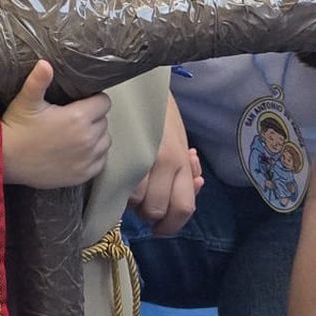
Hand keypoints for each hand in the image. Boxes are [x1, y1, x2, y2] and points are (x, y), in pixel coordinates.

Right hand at [1, 61, 110, 189]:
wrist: (4, 159)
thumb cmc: (15, 128)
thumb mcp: (26, 101)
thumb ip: (39, 80)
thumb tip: (45, 63)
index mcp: (78, 117)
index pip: (104, 103)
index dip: (93, 100)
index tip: (81, 102)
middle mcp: (87, 139)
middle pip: (104, 122)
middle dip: (92, 118)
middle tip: (73, 118)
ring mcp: (86, 159)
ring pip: (104, 141)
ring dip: (95, 137)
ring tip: (76, 134)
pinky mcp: (82, 175)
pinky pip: (100, 162)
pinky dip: (93, 156)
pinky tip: (77, 152)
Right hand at [128, 94, 200, 235]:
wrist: (137, 87)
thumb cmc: (161, 115)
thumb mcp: (181, 141)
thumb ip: (188, 169)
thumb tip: (197, 186)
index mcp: (182, 160)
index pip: (183, 207)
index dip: (172, 226)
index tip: (161, 228)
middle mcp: (164, 162)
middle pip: (156, 209)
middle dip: (150, 215)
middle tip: (146, 206)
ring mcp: (139, 158)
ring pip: (134, 201)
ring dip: (133, 202)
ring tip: (132, 189)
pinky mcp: (118, 155)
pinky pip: (117, 186)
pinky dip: (119, 190)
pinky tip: (121, 181)